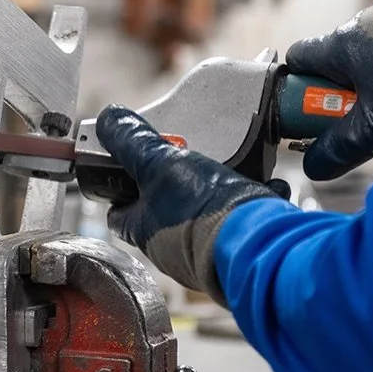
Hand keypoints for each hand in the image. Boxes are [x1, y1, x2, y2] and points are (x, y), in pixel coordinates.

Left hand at [95, 105, 288, 300]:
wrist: (261, 249)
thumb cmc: (203, 213)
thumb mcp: (160, 164)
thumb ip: (133, 143)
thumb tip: (109, 120)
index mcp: (144, 230)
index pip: (118, 211)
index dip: (119, 188)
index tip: (127, 167)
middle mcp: (170, 247)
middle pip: (163, 208)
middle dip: (175, 183)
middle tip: (187, 158)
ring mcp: (204, 251)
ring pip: (203, 214)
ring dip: (215, 191)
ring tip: (227, 168)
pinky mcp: (239, 250)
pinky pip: (242, 221)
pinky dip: (251, 203)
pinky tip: (262, 184)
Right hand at [286, 0, 372, 180]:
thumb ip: (343, 147)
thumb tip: (313, 166)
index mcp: (338, 45)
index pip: (296, 63)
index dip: (298, 92)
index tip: (312, 116)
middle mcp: (358, 29)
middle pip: (334, 73)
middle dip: (345, 105)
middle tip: (364, 127)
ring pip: (366, 70)